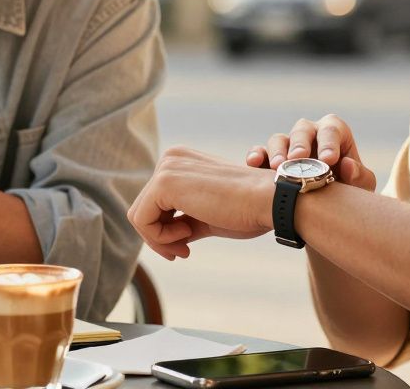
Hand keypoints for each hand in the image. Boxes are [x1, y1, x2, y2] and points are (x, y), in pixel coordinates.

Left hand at [127, 147, 275, 260]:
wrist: (269, 202)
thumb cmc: (246, 210)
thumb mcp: (206, 216)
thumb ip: (182, 221)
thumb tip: (159, 238)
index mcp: (181, 161)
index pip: (153, 202)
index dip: (164, 231)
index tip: (185, 246)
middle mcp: (170, 158)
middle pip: (143, 209)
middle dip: (160, 237)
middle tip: (184, 252)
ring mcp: (166, 168)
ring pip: (139, 216)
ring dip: (160, 240)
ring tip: (186, 246)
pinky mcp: (164, 182)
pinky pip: (142, 220)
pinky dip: (160, 238)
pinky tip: (186, 238)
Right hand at [245, 114, 376, 190]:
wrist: (326, 207)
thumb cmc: (347, 190)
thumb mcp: (359, 187)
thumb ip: (360, 177)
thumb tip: (348, 166)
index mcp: (333, 134)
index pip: (331, 130)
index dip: (329, 143)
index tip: (329, 160)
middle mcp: (309, 135)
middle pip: (302, 130)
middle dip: (300, 144)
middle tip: (298, 159)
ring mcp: (287, 146)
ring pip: (279, 139)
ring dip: (277, 152)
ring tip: (277, 167)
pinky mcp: (268, 159)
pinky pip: (259, 152)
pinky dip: (256, 155)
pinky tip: (253, 164)